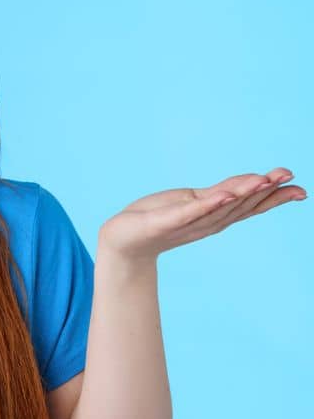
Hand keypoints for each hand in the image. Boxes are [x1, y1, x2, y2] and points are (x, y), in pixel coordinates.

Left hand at [98, 167, 305, 261]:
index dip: (274, 196)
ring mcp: (188, 222)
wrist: (122, 240)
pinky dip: (206, 204)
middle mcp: (206, 221)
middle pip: (242, 205)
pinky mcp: (167, 221)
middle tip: (290, 178)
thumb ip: (220, 194)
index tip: (300, 188)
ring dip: (242, 193)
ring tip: (263, 180)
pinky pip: (189, 212)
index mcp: (214, 215)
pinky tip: (222, 195)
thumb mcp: (193, 202)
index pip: (249, 204)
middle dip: (266, 191)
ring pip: (221, 206)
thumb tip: (250, 183)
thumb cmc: (156, 218)